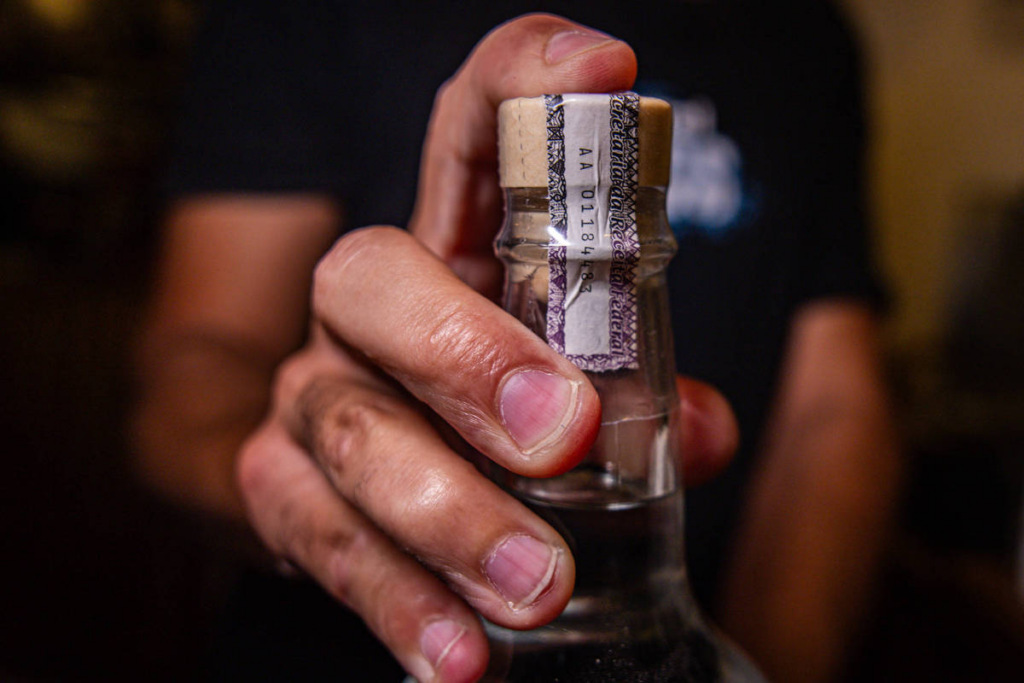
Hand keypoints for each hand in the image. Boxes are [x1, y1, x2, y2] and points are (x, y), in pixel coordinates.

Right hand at [236, 15, 738, 682]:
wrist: (370, 490)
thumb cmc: (492, 422)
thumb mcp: (572, 391)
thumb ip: (639, 399)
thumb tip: (702, 432)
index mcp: (454, 252)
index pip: (469, 129)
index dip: (526, 78)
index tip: (608, 74)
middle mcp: (365, 306)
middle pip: (375, 275)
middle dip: (466, 354)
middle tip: (561, 436)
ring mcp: (311, 393)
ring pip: (349, 427)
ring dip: (448, 510)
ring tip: (537, 583)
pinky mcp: (278, 487)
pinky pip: (321, 539)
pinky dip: (396, 599)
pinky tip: (459, 655)